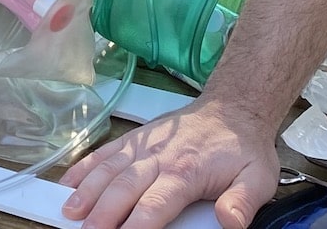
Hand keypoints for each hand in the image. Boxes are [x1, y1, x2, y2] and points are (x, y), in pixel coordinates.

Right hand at [59, 97, 280, 228]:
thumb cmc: (242, 149)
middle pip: (123, 187)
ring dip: (87, 190)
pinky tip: (68, 181)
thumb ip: (242, 202)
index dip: (136, 223)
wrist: (232, 109)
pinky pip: (105, 153)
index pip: (155, 203)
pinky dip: (84, 166)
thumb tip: (230, 223)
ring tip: (69, 210)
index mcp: (185, 172)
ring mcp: (141, 146)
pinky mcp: (134, 139)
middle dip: (103, 212)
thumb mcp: (258, 178)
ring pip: (108, 169)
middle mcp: (157, 157)